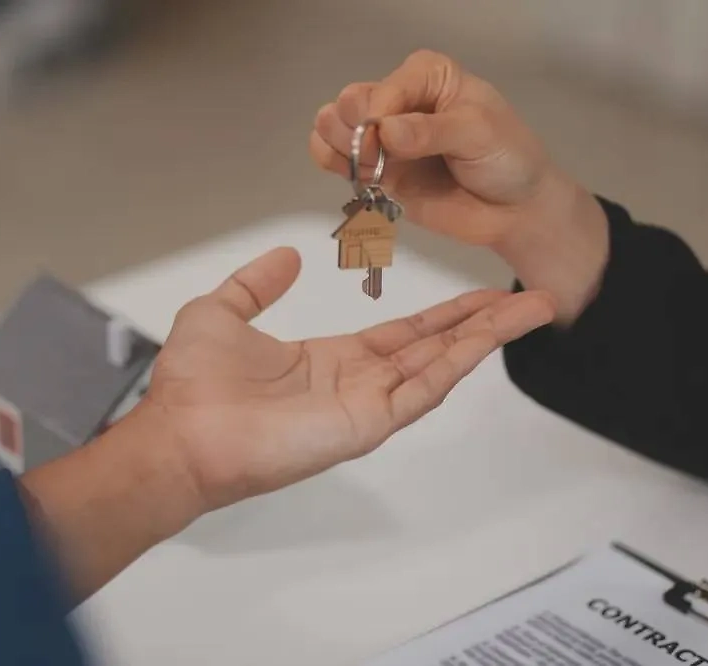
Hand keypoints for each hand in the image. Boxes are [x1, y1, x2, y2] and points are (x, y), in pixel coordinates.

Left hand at [143, 246, 553, 513]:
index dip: (444, 313)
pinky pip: (421, 391)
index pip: (403, 334)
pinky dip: (457, 363)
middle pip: (435, 347)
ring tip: (528, 310)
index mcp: (331, 361)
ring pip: (440, 365)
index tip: (479, 294)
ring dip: (485, 338)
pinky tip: (487, 338)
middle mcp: (357, 384)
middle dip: (483, 323)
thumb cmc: (193, 385)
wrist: (179, 432)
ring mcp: (366, 406)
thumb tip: (288, 256)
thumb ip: (258, 284)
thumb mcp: (223, 311)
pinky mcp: (365, 425)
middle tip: (526, 298)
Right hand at [309, 50, 608, 323]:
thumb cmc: (507, 158)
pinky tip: (361, 177)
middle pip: (349, 102)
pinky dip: (336, 165)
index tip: (390, 142)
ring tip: (371, 168)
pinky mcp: (378, 171)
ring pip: (333, 127)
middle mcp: (401, 101)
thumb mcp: (479, 134)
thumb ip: (432, 132)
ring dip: (340, 147)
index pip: (384, 88)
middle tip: (378, 157)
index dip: (379, 115)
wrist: (514, 210)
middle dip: (354, 131)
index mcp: (428, 76)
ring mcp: (385, 138)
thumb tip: (386, 132)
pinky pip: (335, 159)